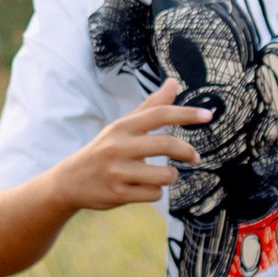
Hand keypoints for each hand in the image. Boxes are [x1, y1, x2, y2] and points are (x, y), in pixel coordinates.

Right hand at [55, 76, 212, 214]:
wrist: (70, 182)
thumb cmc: (104, 150)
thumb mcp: (122, 126)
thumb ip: (150, 107)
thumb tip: (174, 82)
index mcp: (122, 127)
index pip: (159, 114)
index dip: (186, 114)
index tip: (208, 116)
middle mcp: (119, 146)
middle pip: (165, 144)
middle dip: (187, 151)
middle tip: (195, 156)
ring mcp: (118, 171)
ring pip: (163, 174)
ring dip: (170, 176)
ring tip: (164, 175)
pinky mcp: (118, 193)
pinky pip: (154, 194)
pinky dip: (156, 192)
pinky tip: (145, 188)